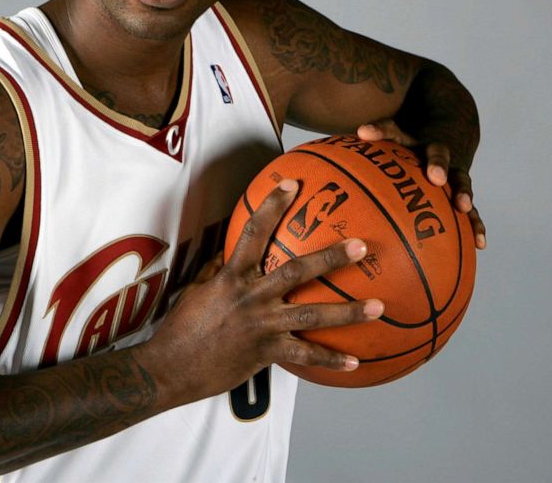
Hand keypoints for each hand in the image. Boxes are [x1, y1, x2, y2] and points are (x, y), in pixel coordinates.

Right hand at [138, 179, 383, 404]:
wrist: (171, 368)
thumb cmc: (181, 327)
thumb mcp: (197, 289)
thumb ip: (218, 269)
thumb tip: (231, 248)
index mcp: (232, 276)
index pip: (254, 232)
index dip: (272, 206)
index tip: (293, 185)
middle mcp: (251, 297)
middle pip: (297, 271)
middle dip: (332, 257)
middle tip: (361, 246)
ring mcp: (262, 326)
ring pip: (312, 315)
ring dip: (349, 312)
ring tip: (379, 306)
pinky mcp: (266, 353)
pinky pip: (305, 356)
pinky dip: (330, 360)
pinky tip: (355, 362)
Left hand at [357, 120, 486, 248]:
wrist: (449, 118)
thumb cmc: (402, 139)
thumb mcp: (381, 135)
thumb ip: (349, 151)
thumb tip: (307, 168)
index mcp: (409, 137)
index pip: (393, 128)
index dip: (379, 130)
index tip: (363, 133)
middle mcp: (432, 150)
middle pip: (436, 152)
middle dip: (435, 163)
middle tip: (432, 177)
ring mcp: (451, 168)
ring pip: (459, 178)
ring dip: (462, 191)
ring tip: (463, 207)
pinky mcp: (460, 185)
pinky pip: (471, 207)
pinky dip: (476, 224)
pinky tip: (480, 244)